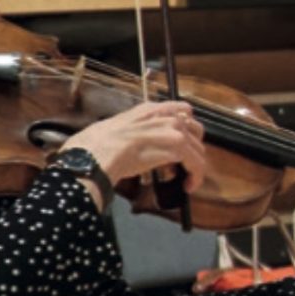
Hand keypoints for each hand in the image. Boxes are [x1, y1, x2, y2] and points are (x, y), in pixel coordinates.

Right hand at [59, 101, 206, 189]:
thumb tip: (136, 142)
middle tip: (184, 163)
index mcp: (149, 109)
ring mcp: (173, 131)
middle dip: (194, 147)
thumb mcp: (117, 128)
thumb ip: (135, 130)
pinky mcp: (177, 149)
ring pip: (198, 149)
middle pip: (196, 130)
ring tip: (185, 179)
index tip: (185, 142)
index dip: (187, 128)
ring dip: (194, 166)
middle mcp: (165, 116)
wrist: (96, 155)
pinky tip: (188, 186)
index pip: (183, 110)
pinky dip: (195, 177)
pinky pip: (197, 164)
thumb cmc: (96, 145)